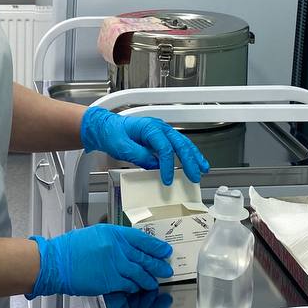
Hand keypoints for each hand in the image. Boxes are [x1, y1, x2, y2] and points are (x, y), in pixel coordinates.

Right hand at [27, 225, 173, 297]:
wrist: (56, 263)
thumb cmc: (71, 248)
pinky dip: (134, 287)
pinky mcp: (109, 281)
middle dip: (157, 264)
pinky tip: (137, 288)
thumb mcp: (95, 234)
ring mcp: (114, 265)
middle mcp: (116, 248)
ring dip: (148, 279)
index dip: (155, 246)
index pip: (141, 239)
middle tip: (166, 268)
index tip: (164, 250)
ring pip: (139, 273)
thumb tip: (129, 247)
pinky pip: (128, 285)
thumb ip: (113, 239)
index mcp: (113, 233)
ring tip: (154, 282)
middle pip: (143, 257)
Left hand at [80, 107, 210, 184]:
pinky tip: (194, 162)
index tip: (168, 180)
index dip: (168, 165)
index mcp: (149, 128)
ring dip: (194, 156)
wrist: (105, 128)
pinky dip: (188, 154)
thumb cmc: (112, 134)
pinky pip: (178, 145)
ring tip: (202, 169)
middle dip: (189, 160)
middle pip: (180, 143)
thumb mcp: (122, 147)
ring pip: (183, 143)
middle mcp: (158, 128)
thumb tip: (154, 165)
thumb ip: (139, 155)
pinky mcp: (161, 138)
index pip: (164, 147)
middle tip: (195, 176)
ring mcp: (161, 132)